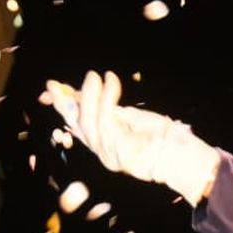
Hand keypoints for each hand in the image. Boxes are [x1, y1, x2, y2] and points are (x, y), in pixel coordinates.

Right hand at [46, 70, 220, 205]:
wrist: (180, 155)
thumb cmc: (161, 137)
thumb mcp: (130, 119)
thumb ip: (110, 109)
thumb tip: (91, 90)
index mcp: (105, 146)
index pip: (77, 125)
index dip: (63, 107)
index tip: (52, 89)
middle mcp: (104, 152)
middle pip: (77, 125)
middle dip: (65, 102)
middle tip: (59, 82)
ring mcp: (110, 152)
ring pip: (88, 121)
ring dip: (90, 95)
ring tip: (95, 76)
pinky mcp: (119, 149)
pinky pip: (106, 118)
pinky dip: (106, 97)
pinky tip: (110, 82)